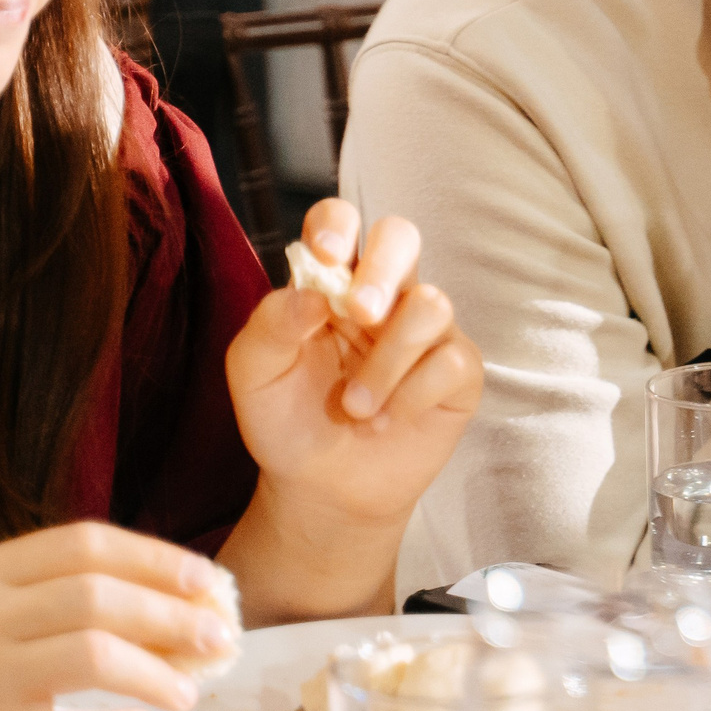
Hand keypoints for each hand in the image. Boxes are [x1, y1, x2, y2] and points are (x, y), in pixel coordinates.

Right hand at [0, 522, 233, 710]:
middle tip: (219, 636)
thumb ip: (65, 599)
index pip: (85, 542)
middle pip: (99, 595)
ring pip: (95, 653)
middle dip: (173, 614)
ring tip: (189, 691)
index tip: (208, 579)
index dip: (157, 557)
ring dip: (157, 673)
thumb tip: (180, 599)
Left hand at [224, 200, 483, 533]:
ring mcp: (424, 331)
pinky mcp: (456, 372)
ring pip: (431, 303)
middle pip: (401, 236)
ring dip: (388, 360)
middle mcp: (382, 295)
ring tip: (355, 408)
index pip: (340, 221)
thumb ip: (270, 325)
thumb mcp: (254, 375)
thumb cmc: (286, 420)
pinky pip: (451, 361)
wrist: (320, 489)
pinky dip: (412, 395)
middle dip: (383, 269)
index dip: (337, 225)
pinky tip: (384, 422)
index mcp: (330, 283)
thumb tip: (312, 294)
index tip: (326, 255)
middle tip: (360, 314)